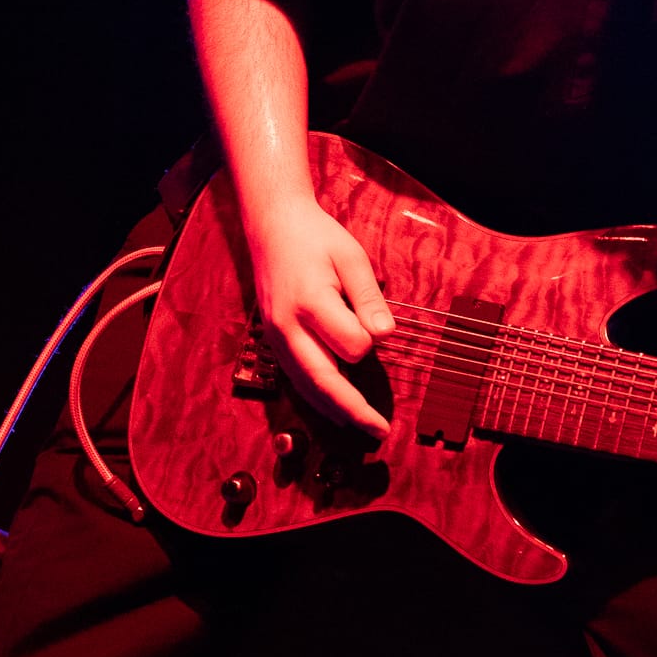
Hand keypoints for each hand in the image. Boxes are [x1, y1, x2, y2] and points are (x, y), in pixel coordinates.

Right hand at [248, 196, 394, 435]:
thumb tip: (384, 336)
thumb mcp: (352, 257)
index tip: (375, 323)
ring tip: (362, 426)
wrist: (272, 226)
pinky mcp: (273, 341)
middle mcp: (287, 327)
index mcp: (310, 302)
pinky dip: (317, 397)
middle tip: (380, 430)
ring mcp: (276, 338)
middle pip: (323, 380)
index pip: (352, 345)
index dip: (370, 340)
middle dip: (354, 410)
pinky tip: (336, 408)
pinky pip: (295, 378)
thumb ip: (368, 298)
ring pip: (306, 386)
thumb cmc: (316, 238)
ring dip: (335, 409)